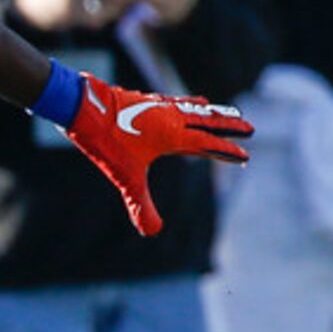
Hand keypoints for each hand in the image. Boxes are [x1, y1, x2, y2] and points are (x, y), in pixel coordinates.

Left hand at [65, 73, 251, 235]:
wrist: (83, 107)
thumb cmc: (106, 140)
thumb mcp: (125, 176)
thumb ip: (141, 204)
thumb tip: (152, 231)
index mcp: (173, 135)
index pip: (208, 144)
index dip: (226, 151)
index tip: (245, 155)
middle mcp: (171, 117)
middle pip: (207, 121)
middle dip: (228, 126)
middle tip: (250, 127)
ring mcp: (158, 106)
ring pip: (193, 109)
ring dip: (212, 112)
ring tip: (226, 112)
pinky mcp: (145, 100)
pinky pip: (175, 101)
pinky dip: (188, 103)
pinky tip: (190, 102)